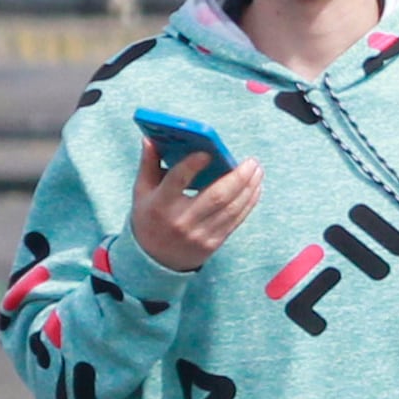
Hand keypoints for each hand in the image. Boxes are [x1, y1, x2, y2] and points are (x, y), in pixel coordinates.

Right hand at [128, 140, 260, 273]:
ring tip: (257, 170)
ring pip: (231, 209)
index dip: (192, 166)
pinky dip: (248, 203)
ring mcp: (199, 234)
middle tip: (251, 161)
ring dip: (249, 188)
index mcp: (161, 205)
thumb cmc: (149, 219)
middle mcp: (182, 221)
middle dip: (238, 177)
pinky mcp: (213, 243)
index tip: (208, 152)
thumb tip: (150, 138)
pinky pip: (236, 220)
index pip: (177, 181)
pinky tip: (255, 188)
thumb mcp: (142, 192)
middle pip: (216, 196)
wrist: (154, 260)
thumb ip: (148, 164)